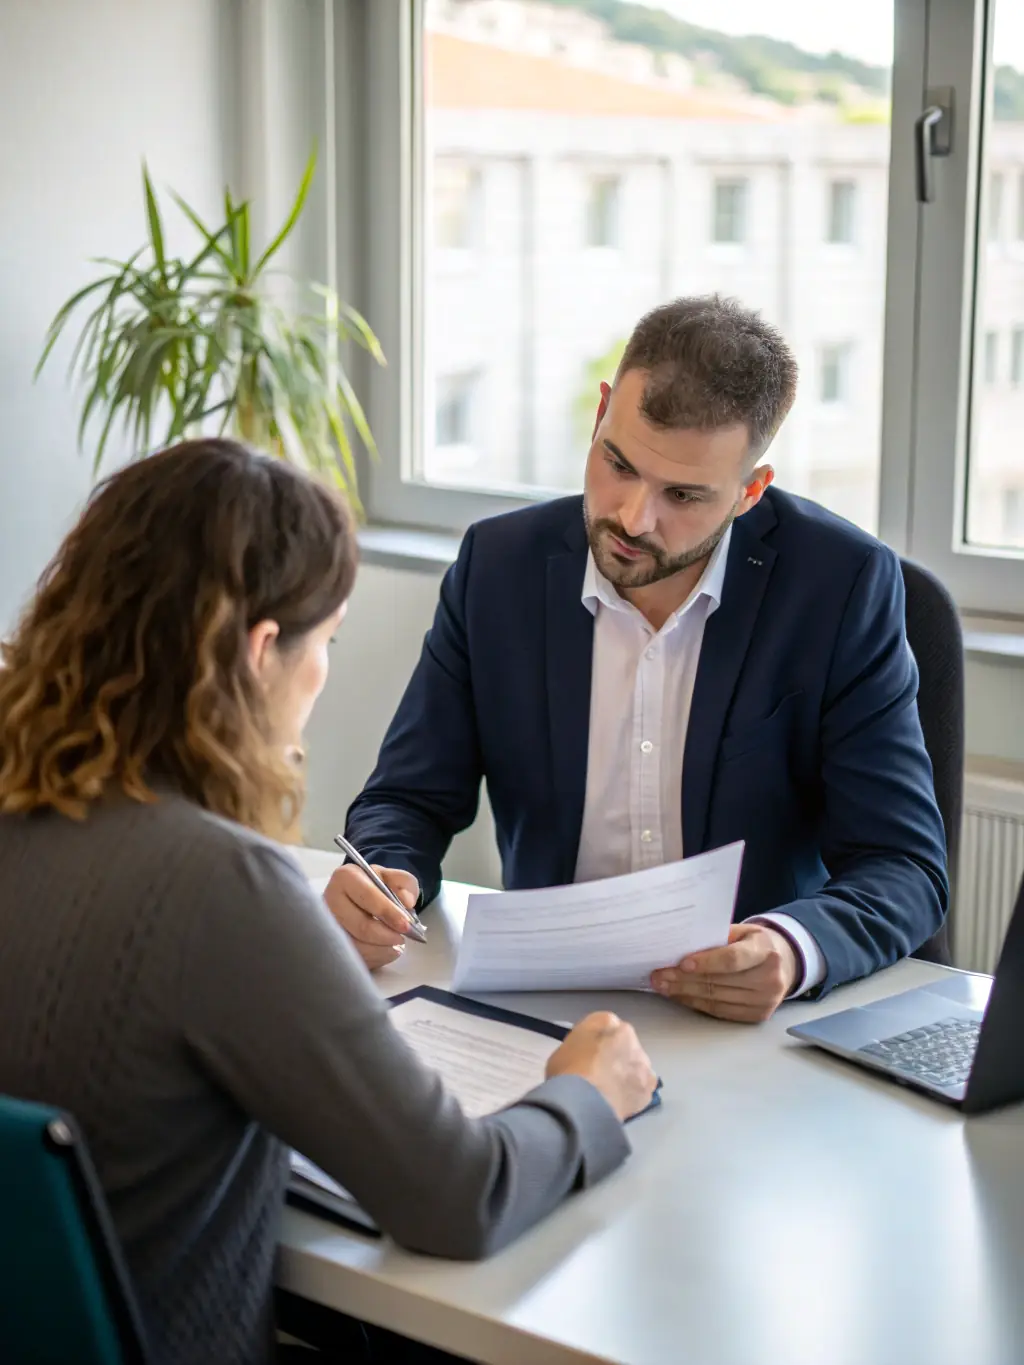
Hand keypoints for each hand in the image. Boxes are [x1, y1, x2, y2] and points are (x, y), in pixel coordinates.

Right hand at [323, 863, 420, 971]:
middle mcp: (330, 900)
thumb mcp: (393, 879)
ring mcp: (325, 925)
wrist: (358, 900)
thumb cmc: (376, 888)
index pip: (368, 896)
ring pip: (357, 947)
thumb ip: (404, 884)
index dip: (389, 913)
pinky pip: (352, 958)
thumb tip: (407, 901)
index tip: (406, 925)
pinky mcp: (328, 944)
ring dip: (382, 950)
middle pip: (361, 926)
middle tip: (402, 938)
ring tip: (395, 946)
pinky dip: (373, 958)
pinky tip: (383, 951)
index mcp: (346, 877)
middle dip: (387, 936)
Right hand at [546, 1011, 657, 1120]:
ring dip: (628, 1074)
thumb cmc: (566, 1072)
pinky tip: (621, 1103)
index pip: (604, 1026)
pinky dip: (635, 1093)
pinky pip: (643, 1087)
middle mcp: (628, 1035)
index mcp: (605, 1021)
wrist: (582, 1101)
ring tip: (611, 1092)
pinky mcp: (649, 1085)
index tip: (590, 1056)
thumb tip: (585, 1057)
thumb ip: (581, 1047)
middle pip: (624, 1044)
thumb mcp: (564, 1050)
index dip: (597, 1043)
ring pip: (636, 1065)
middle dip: (616, 1057)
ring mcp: (642, 1061)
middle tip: (601, 1074)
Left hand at [650, 923, 798, 1023]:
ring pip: (716, 999)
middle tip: (659, 975)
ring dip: (684, 993)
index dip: (706, 962)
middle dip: (684, 979)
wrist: (784, 962)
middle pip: (720, 982)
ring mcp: (765, 1000)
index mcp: (765, 950)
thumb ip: (717, 937)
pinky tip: (680, 996)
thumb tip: (679, 945)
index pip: (733, 959)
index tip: (681, 963)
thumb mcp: (742, 931)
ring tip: (663, 986)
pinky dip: (696, 1003)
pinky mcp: (757, 1015)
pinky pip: (720, 1011)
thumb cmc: (755, 943)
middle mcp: (770, 978)